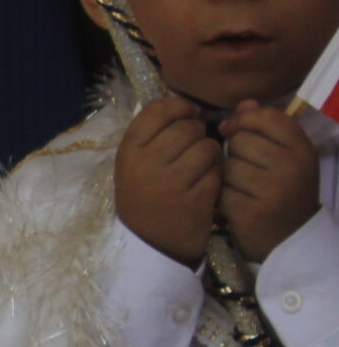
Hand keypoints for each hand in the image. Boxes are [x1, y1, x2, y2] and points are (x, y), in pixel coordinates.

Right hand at [115, 96, 222, 266]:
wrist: (151, 243)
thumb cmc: (144, 196)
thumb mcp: (134, 163)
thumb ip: (152, 133)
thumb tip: (184, 103)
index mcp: (129, 150)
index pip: (158, 110)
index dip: (180, 107)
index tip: (188, 115)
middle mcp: (147, 163)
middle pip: (187, 127)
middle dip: (198, 133)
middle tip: (194, 147)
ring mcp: (172, 182)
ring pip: (208, 146)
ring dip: (211, 154)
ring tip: (202, 166)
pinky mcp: (195, 199)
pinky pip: (217, 171)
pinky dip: (217, 175)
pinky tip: (207, 183)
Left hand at [221, 100, 321, 261]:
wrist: (288, 239)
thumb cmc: (283, 191)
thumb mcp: (286, 157)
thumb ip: (266, 128)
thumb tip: (245, 102)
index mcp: (302, 149)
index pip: (266, 116)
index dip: (243, 119)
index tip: (232, 129)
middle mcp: (291, 167)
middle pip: (240, 139)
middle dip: (234, 152)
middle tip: (247, 170)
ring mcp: (271, 190)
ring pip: (226, 163)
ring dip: (226, 175)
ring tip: (242, 188)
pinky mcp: (248, 210)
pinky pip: (218, 188)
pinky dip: (220, 195)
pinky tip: (234, 203)